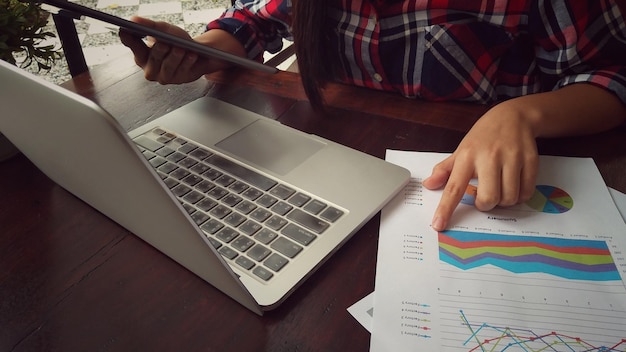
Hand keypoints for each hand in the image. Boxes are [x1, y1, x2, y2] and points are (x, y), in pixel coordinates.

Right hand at [119, 17, 242, 83]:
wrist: (197, 53)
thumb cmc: (176, 41)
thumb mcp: (164, 30)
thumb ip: (150, 25)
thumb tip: (134, 19)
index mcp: (141, 55)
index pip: (132, 45)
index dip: (128, 38)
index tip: (125, 30)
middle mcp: (150, 68)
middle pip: (153, 58)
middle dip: (159, 50)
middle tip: (164, 43)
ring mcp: (164, 76)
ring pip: (168, 66)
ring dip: (175, 56)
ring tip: (180, 48)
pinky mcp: (180, 80)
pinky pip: (182, 70)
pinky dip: (187, 61)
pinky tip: (191, 55)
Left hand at [422, 101, 538, 230]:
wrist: (513, 117)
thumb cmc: (483, 137)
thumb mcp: (461, 150)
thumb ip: (445, 169)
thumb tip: (428, 185)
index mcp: (467, 157)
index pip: (454, 187)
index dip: (446, 209)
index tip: (438, 225)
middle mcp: (489, 157)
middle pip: (488, 199)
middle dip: (486, 205)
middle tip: (485, 196)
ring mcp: (511, 158)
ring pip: (508, 198)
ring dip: (504, 201)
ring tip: (500, 189)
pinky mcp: (530, 160)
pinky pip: (526, 192)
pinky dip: (520, 195)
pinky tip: (514, 185)